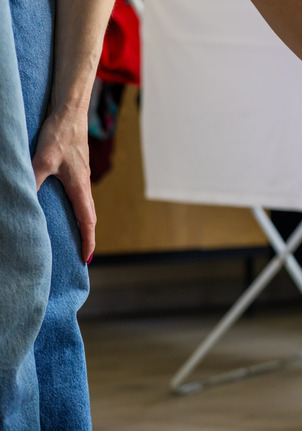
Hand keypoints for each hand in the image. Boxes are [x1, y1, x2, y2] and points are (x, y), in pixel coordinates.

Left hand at [32, 106, 96, 262]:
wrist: (71, 110)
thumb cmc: (61, 133)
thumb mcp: (43, 159)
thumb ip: (34, 180)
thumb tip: (23, 201)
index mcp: (80, 186)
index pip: (87, 220)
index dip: (88, 240)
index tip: (87, 258)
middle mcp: (83, 183)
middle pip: (88, 216)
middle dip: (86, 236)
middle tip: (81, 253)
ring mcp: (80, 175)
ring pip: (82, 205)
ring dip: (81, 222)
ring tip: (73, 235)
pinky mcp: (74, 167)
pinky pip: (77, 194)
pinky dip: (74, 208)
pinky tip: (62, 206)